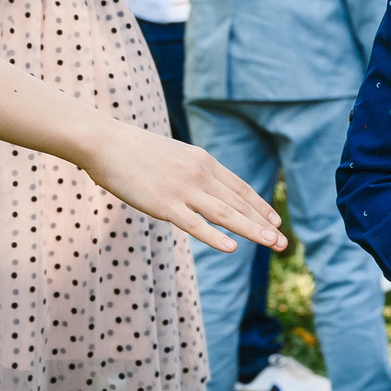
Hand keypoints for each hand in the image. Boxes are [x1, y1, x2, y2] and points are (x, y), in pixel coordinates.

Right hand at [80, 123, 285, 254]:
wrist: (105, 143)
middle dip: (264, 224)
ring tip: (273, 244)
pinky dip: (215, 237)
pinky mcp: (164, 204)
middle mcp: (200, 174)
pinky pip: (195, 224)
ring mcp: (183, 190)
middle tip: (284, 242)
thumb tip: (203, 186)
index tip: (275, 220)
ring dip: (252, 230)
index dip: (259, 206)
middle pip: (239, 203)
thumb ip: (191, 171)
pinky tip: (232, 248)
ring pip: (226, 214)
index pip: (239, 188)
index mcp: (203, 161)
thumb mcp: (173, 156)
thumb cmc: (135, 150)